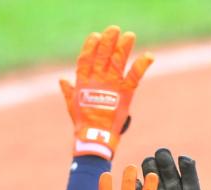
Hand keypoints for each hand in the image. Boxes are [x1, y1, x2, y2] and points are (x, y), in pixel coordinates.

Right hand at [59, 26, 152, 159]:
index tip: (95, 35)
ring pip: (117, 61)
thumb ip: (68, 91)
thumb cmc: (82, 124)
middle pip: (103, 55)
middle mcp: (97, 80)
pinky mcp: (125, 94)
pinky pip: (134, 76)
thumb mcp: (72, 105)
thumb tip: (62, 80)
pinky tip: (149, 56)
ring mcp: (111, 86)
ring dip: (124, 47)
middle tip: (114, 30)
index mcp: (83, 81)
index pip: (86, 57)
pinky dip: (142, 65)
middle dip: (108, 41)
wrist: (95, 138)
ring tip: (129, 36)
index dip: (91, 46)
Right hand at [140, 148, 210, 189]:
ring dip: (150, 171)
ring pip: (153, 181)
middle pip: (169, 174)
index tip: (185, 160)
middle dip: (166, 163)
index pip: (190, 179)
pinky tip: (135, 182)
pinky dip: (138, 189)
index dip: (187, 169)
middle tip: (162, 154)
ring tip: (148, 163)